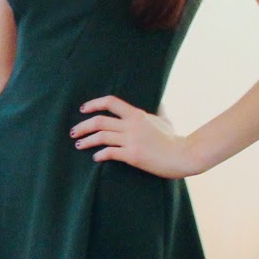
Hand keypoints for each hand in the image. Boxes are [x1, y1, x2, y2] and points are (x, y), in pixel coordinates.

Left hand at [71, 96, 199, 178]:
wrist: (184, 155)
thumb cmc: (173, 139)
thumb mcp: (165, 119)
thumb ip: (157, 110)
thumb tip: (159, 100)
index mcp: (137, 114)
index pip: (110, 102)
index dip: (94, 104)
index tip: (82, 109)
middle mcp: (132, 125)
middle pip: (99, 121)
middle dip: (82, 126)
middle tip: (74, 132)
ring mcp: (132, 140)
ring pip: (101, 137)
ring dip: (86, 141)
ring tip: (79, 145)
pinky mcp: (132, 155)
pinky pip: (109, 153)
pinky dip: (99, 155)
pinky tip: (96, 157)